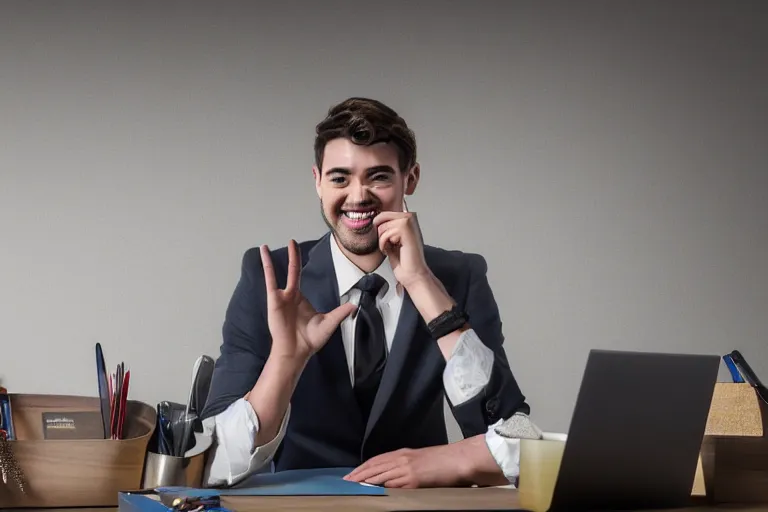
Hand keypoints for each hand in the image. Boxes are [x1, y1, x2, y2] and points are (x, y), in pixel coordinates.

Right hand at [261, 240, 355, 361]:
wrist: (296, 351)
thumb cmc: (310, 340)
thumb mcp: (329, 323)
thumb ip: (340, 313)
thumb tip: (355, 305)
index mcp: (300, 299)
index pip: (301, 278)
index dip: (301, 265)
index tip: (303, 254)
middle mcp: (290, 295)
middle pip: (292, 270)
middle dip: (293, 256)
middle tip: (293, 242)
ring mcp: (281, 297)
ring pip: (277, 272)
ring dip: (273, 259)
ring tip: (269, 245)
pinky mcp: (274, 300)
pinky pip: (270, 279)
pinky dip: (266, 266)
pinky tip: (264, 253)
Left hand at [344, 445, 466, 487]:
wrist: (458, 459)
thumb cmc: (443, 460)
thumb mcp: (420, 459)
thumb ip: (406, 465)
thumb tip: (392, 476)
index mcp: (403, 453)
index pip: (377, 459)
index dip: (363, 467)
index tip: (352, 473)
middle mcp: (402, 458)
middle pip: (375, 466)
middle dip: (359, 473)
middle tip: (345, 481)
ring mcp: (407, 469)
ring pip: (380, 474)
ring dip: (365, 480)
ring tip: (353, 485)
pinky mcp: (414, 479)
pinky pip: (393, 484)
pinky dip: (381, 486)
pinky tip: (372, 489)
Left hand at [373, 210, 430, 288]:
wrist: (413, 273)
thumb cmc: (404, 260)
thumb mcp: (391, 239)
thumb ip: (385, 227)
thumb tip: (374, 220)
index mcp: (407, 217)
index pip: (384, 212)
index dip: (379, 225)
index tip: (385, 238)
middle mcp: (409, 216)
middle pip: (382, 217)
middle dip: (381, 233)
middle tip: (389, 244)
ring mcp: (409, 220)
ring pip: (382, 225)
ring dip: (382, 240)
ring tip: (391, 248)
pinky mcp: (406, 228)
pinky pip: (385, 232)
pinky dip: (384, 243)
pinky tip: (392, 249)